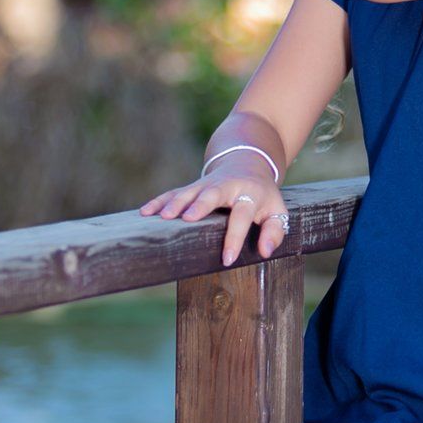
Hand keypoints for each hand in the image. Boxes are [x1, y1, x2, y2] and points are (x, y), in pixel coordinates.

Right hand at [137, 160, 289, 266]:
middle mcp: (226, 186)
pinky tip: (146, 213)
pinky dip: (159, 201)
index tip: (226, 259)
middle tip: (187, 219)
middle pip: (212, 194)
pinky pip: (174, 193)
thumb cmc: (263, 197)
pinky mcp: (192, 187)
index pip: (241, 216)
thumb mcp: (277, 210)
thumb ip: (275, 231)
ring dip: (176, 203)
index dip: (234, 237)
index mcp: (249, 193)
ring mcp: (206, 185)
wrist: (248, 163)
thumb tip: (265, 251)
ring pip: (189, 191)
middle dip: (200, 205)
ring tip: (163, 217)